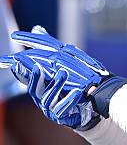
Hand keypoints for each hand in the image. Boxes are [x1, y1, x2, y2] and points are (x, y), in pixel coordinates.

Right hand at [0, 27, 126, 128]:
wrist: (92, 103)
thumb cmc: (74, 82)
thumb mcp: (63, 62)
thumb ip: (49, 47)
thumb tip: (37, 28)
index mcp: (41, 84)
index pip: (27, 76)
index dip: (20, 69)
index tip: (16, 60)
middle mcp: (43, 96)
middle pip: (33, 88)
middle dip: (33, 77)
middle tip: (36, 66)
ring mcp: (52, 108)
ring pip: (47, 98)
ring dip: (55, 85)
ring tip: (63, 73)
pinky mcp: (63, 116)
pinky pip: (63, 109)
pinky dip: (69, 99)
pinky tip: (77, 92)